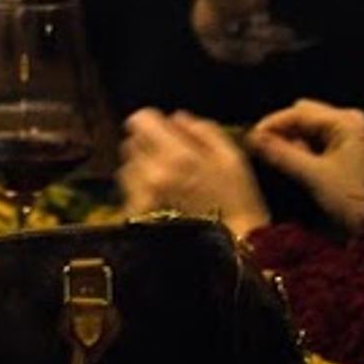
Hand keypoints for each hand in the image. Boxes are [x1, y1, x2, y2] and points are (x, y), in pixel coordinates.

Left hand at [119, 108, 267, 235]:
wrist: (232, 245)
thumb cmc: (236, 200)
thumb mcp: (231, 156)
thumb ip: (203, 130)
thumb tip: (177, 118)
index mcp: (177, 155)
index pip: (141, 120)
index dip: (152, 120)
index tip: (163, 128)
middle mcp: (153, 174)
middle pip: (131, 142)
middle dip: (148, 143)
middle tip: (170, 155)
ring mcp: (143, 198)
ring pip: (127, 166)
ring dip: (141, 166)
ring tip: (165, 177)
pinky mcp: (140, 215)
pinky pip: (128, 191)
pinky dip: (139, 188)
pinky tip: (160, 195)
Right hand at [247, 100, 363, 234]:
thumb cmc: (357, 198)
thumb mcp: (317, 178)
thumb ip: (283, 155)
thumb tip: (254, 139)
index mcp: (345, 120)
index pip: (298, 112)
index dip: (271, 124)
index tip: (250, 140)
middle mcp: (351, 120)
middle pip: (305, 116)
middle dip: (283, 132)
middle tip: (265, 153)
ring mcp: (354, 134)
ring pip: (313, 130)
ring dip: (295, 143)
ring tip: (281, 163)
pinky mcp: (354, 149)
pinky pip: (323, 141)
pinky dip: (308, 151)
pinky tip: (299, 166)